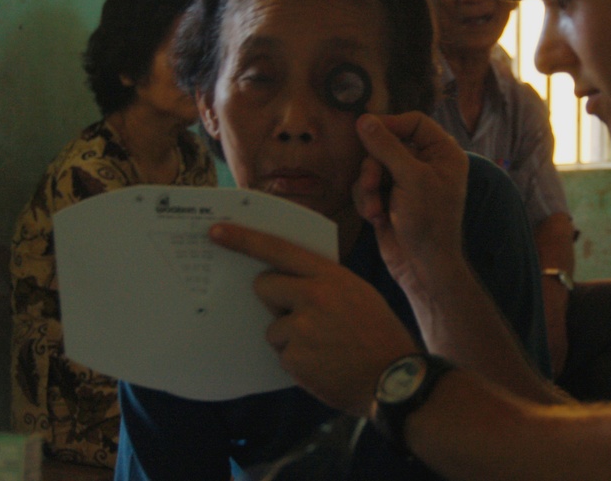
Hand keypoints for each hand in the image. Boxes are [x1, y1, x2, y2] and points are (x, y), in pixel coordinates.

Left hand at [209, 222, 419, 416]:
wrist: (393, 379)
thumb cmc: (378, 333)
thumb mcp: (357, 292)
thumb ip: (323, 281)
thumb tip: (288, 280)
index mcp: (330, 275)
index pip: (278, 249)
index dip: (244, 239)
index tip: (217, 231)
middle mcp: (313, 296)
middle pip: (264, 286)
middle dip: (274, 299)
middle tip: (297, 313)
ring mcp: (301, 328)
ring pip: (273, 327)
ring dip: (290, 338)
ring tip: (324, 346)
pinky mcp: (294, 358)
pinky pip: (282, 354)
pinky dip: (297, 361)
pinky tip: (323, 364)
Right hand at [353, 113, 470, 293]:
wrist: (422, 267)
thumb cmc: (429, 223)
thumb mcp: (410, 178)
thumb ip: (387, 146)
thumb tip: (364, 120)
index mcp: (443, 153)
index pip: (415, 122)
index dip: (391, 124)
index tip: (367, 130)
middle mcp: (425, 164)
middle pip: (387, 144)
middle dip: (374, 166)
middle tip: (372, 183)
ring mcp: (405, 182)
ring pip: (372, 166)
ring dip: (368, 187)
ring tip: (375, 209)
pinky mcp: (388, 199)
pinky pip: (366, 186)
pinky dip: (366, 200)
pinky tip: (375, 218)